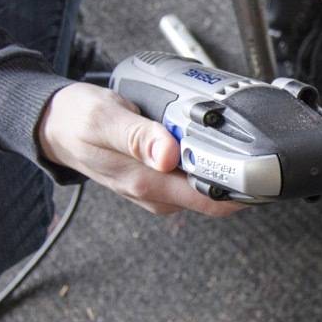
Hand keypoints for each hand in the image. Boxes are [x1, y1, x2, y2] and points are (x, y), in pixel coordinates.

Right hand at [38, 82, 245, 217]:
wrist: (56, 126)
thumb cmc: (77, 121)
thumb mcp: (104, 120)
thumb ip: (137, 137)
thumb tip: (167, 155)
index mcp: (148, 183)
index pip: (213, 201)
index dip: (245, 187)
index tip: (264, 161)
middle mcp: (158, 193)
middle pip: (218, 193)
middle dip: (238, 168)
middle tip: (249, 132)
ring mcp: (160, 188)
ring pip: (207, 182)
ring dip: (221, 159)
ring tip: (226, 126)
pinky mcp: (160, 177)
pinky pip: (193, 171)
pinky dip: (204, 154)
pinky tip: (204, 132)